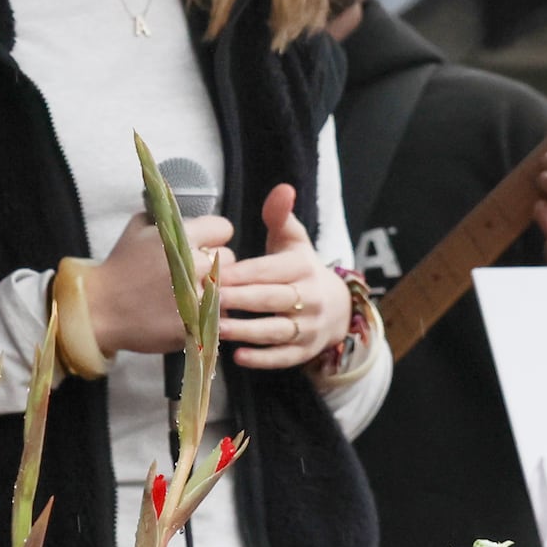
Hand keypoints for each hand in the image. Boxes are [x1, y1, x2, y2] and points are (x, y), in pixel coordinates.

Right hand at [86, 214, 234, 356]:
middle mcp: (193, 264)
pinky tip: (185, 313)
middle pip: (228, 259)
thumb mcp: (136, 228)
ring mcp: (196, 296)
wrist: (99, 309)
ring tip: (188, 295)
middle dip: (211, 264)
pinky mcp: (195, 323)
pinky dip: (205, 315)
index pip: (223, 228)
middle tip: (190, 272)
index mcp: (181, 237)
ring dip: (210, 291)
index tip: (202, 244)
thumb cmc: (119, 268)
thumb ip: (165, 216)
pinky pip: (217, 315)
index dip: (212, 236)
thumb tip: (185, 214)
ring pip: (226, 289)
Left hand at [212, 185, 348, 371]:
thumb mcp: (293, 241)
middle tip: (209, 297)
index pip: (271, 270)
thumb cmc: (299, 268)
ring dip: (247, 330)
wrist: (337, 307)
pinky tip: (237, 357)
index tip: (215, 272)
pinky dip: (262, 359)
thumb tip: (283, 188)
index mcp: (302, 268)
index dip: (244, 272)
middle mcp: (310, 298)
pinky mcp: (304, 351)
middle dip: (241, 299)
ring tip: (217, 328)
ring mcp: (308, 327)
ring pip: (277, 330)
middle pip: (273, 299)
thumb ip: (281, 216)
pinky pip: (284, 357)